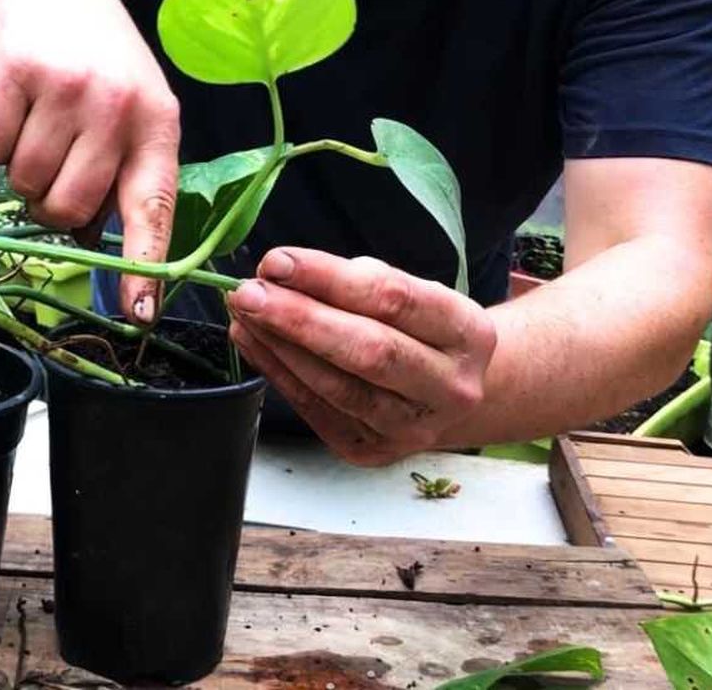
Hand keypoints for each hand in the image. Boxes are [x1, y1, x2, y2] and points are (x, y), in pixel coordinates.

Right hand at [0, 0, 180, 321]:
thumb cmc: (93, 56)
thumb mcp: (128, 106)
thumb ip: (122, 171)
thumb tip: (97, 245)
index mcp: (158, 122)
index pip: (154, 207)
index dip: (142, 266)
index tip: (138, 314)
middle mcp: (117, 106)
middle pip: (69, 210)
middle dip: (50, 205)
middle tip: (53, 163)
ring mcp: (65, 89)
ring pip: (25, 184)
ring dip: (19, 169)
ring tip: (35, 123)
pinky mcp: (14, 75)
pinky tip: (11, 104)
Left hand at [227, 248, 496, 465]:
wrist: (451, 396)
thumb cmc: (423, 332)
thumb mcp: (416, 294)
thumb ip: (362, 282)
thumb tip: (286, 273)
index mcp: (467, 334)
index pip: (393, 299)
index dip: (328, 278)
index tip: (277, 261)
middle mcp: (449, 388)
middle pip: (368, 351)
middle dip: (299, 318)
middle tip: (248, 293)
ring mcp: (411, 428)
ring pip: (336, 387)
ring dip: (280, 346)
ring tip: (244, 312)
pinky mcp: (371, 451)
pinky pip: (315, 409)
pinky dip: (277, 372)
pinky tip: (252, 341)